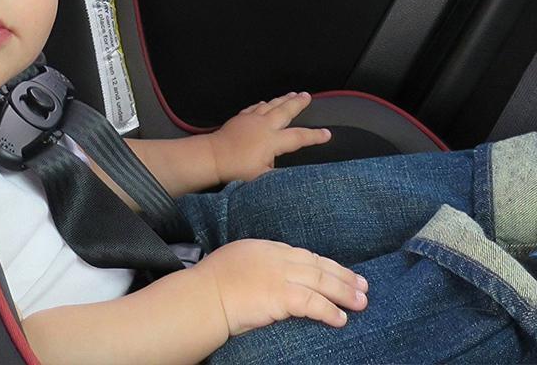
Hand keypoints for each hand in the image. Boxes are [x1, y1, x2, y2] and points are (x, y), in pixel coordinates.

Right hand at [197, 238, 368, 336]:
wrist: (205, 295)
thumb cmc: (214, 283)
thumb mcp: (238, 262)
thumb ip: (258, 265)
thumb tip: (270, 277)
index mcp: (266, 248)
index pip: (303, 255)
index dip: (325, 264)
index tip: (340, 271)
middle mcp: (276, 257)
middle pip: (318, 264)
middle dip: (343, 275)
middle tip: (363, 285)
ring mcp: (280, 275)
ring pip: (322, 281)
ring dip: (344, 292)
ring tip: (361, 302)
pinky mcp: (281, 295)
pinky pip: (313, 302)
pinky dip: (329, 310)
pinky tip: (341, 319)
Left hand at [210, 92, 330, 181]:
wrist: (213, 156)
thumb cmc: (238, 169)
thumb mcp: (262, 177)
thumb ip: (275, 169)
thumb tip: (277, 160)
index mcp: (273, 141)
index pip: (299, 137)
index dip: (315, 136)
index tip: (328, 133)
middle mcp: (265, 125)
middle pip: (285, 111)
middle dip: (298, 103)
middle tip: (308, 95)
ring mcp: (251, 119)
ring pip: (271, 105)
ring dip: (283, 99)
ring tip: (292, 93)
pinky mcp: (240, 118)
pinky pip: (256, 107)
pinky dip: (264, 104)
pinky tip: (266, 102)